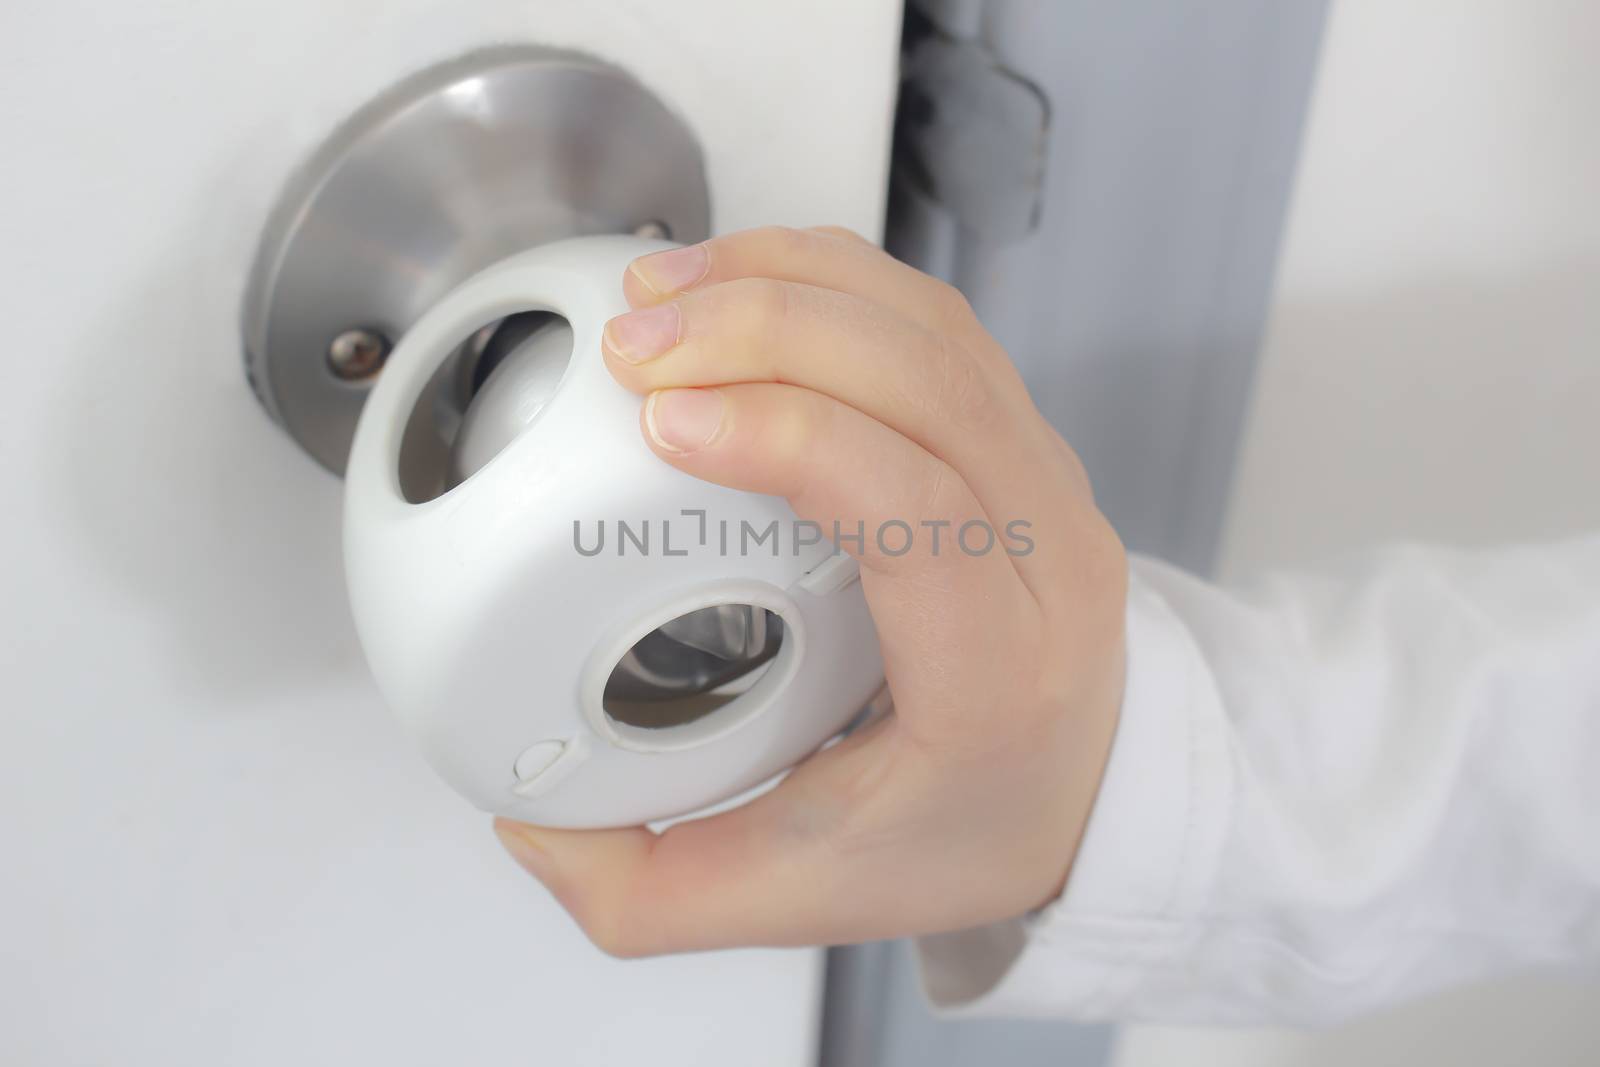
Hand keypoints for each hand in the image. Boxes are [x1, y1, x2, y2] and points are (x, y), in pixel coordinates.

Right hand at [494, 226, 1126, 954]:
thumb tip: (529, 827)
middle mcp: (1048, 562)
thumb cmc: (965, 832)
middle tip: (634, 340)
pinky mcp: (1021, 440)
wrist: (1086, 792)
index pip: (919, 516)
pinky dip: (834, 279)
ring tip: (665, 288)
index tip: (666, 419)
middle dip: (770, 328)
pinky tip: (742, 279)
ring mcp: (1047, 484)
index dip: (793, 440)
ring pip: (937, 331)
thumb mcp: (802, 892)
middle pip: (931, 388)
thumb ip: (647, 893)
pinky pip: (937, 326)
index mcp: (1000, 679)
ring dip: (795, 281)